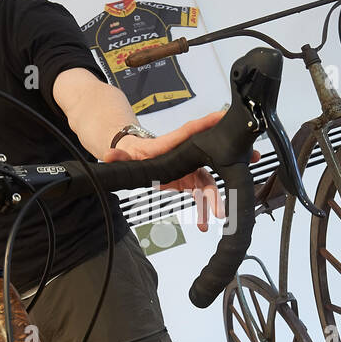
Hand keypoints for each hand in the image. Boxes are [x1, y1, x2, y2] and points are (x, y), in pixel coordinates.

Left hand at [102, 109, 259, 232]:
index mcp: (175, 145)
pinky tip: (205, 223)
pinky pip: (201, 196)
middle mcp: (189, 156)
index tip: (223, 117)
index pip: (193, 131)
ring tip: (220, 214)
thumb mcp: (126, 154)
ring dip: (217, 198)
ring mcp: (192, 169)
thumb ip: (118, 156)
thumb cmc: (135, 154)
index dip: (208, 123)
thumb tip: (108, 156)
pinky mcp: (191, 182)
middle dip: (225, 171)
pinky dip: (207, 208)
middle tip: (232, 184)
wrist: (137, 160)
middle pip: (209, 164)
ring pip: (209, 184)